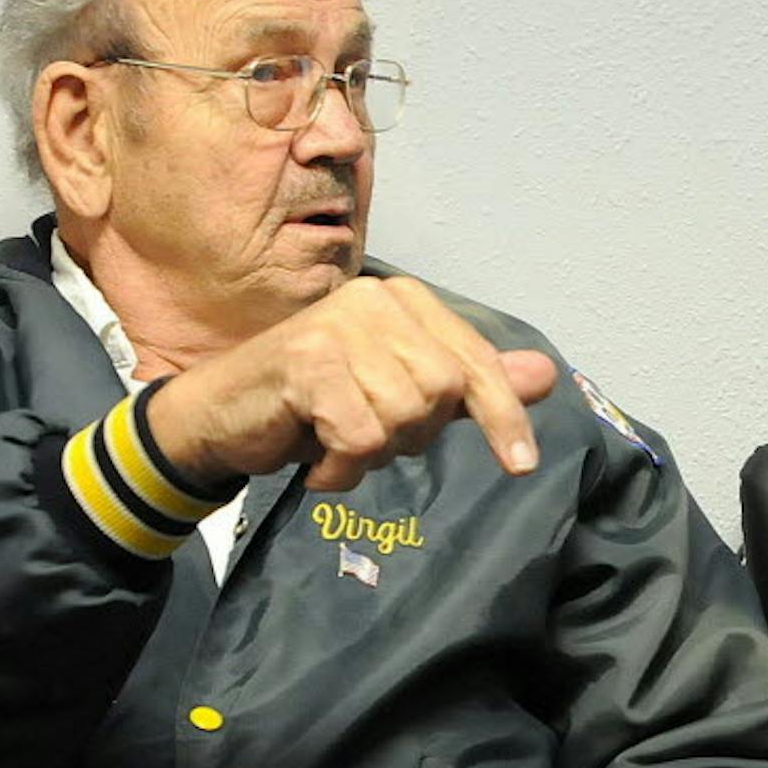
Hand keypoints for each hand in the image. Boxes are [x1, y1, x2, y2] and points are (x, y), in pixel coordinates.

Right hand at [148, 276, 559, 492]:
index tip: (520, 466)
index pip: (477, 364)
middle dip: (410, 435)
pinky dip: (341, 465)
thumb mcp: (403, 396)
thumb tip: (546, 374)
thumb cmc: (316, 404)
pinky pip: (361, 437)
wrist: (220, 416)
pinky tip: (315, 456)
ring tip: (335, 438)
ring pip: (403, 417)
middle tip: (365, 434)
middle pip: (442, 395)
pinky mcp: (308, 361)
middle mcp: (378, 300)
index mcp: (408, 301)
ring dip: (370, 453)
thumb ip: (471, 384)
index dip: (503, 418)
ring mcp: (340, 327)